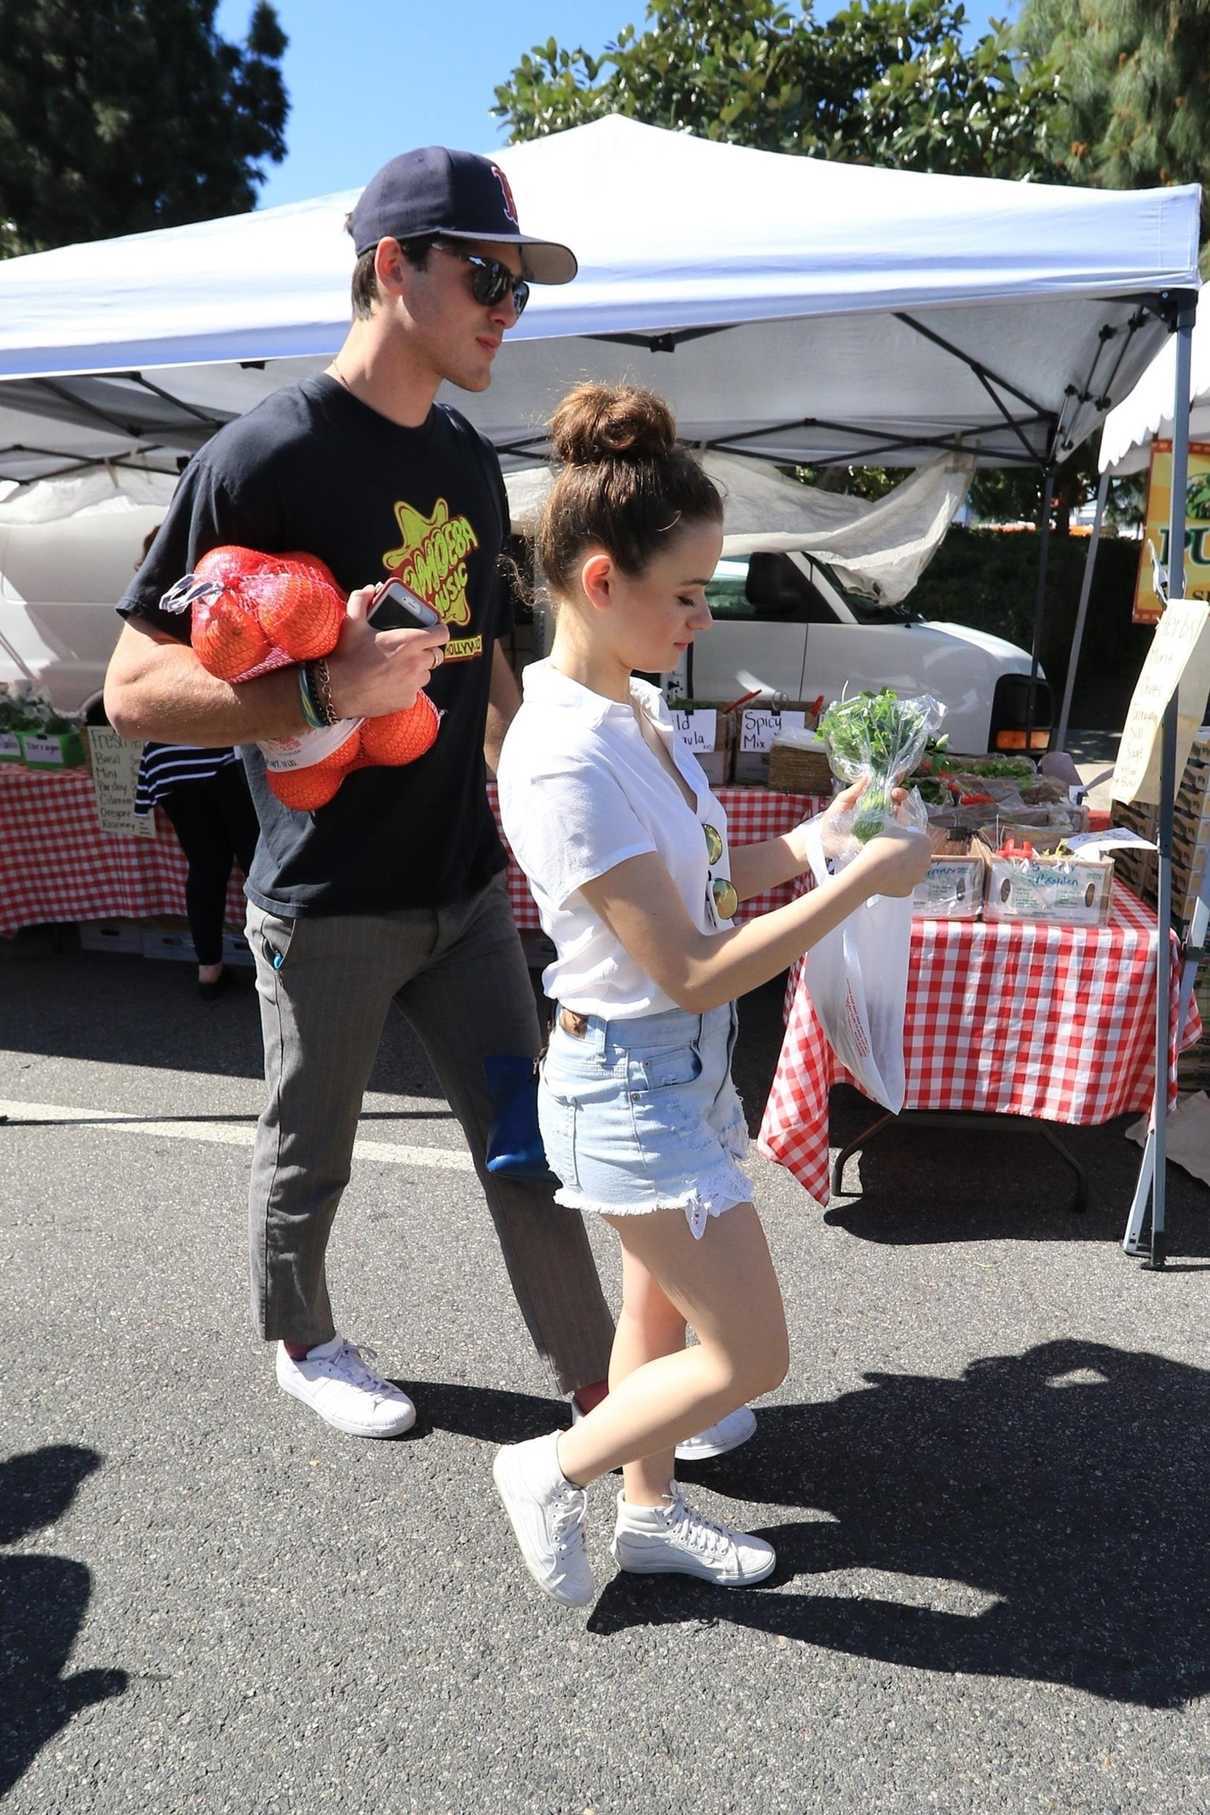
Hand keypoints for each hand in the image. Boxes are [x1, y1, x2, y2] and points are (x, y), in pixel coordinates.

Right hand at [325, 585, 449, 717]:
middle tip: (411, 650)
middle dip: (426, 651)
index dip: (439, 630)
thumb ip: (361, 600)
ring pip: (425, 674)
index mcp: (409, 642)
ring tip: (398, 668)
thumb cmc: (347, 655)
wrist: (337, 690)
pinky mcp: (408, 700)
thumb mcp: (352, 622)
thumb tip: (370, 589)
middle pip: (436, 656)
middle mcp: (416, 663)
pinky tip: (389, 684)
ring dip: (417, 670)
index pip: (442, 634)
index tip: (434, 629)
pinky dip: (406, 687)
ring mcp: (413, 684)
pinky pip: (413, 691)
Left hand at [804, 778, 911, 861]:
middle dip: (900, 794)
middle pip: (897, 803)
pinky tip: (897, 816)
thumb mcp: (842, 802)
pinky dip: (900, 825)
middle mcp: (880, 816)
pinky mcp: (882, 843)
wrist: (824, 843)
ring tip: (897, 801)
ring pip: (900, 817)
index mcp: (870, 804)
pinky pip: (896, 834)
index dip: (892, 784)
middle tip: (896, 792)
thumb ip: (854, 790)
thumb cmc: (831, 821)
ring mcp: (882, 829)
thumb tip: (868, 775)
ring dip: (902, 807)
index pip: (886, 792)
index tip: (896, 777)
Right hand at [854, 824, 932, 897]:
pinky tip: (884, 880)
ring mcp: (918, 878)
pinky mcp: (908, 891)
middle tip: (893, 856)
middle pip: (919, 859)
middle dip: (910, 858)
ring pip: (912, 874)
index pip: (922, 842)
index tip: (900, 845)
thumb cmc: (881, 847)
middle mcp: (926, 862)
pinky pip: (902, 885)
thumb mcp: (890, 832)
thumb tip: (902, 837)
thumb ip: (901, 834)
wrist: (871, 871)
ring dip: (903, 872)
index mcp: (925, 844)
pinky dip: (896, 884)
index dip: (911, 843)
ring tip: (886, 869)